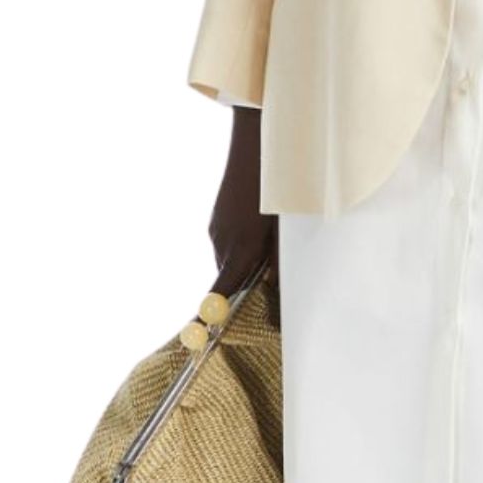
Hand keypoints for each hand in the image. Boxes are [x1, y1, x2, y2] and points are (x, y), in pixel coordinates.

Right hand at [209, 104, 279, 326]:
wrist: (258, 144)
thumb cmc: (280, 189)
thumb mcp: (285, 233)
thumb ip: (278, 267)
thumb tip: (273, 295)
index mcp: (239, 250)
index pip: (220, 296)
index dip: (209, 319)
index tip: (198, 338)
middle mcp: (222, 243)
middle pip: (229, 281)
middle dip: (246, 287)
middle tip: (270, 281)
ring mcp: (216, 230)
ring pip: (229, 261)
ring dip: (246, 264)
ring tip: (270, 242)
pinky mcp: (216, 219)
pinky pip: (226, 244)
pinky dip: (241, 246)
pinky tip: (259, 226)